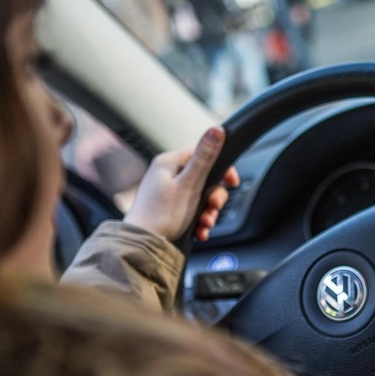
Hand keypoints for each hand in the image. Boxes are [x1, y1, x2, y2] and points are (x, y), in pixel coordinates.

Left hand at [124, 127, 239, 241]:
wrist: (143, 246)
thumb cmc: (161, 215)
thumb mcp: (189, 184)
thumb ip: (205, 157)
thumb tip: (216, 129)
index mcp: (169, 163)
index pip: (203, 154)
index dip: (221, 169)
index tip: (231, 183)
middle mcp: (167, 175)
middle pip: (204, 179)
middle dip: (214, 198)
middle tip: (213, 208)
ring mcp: (167, 193)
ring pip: (200, 197)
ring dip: (208, 212)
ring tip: (204, 224)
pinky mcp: (169, 210)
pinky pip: (192, 210)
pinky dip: (199, 221)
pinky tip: (199, 231)